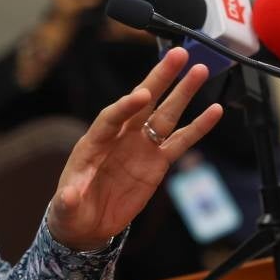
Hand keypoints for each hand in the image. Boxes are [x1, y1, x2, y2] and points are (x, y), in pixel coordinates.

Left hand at [46, 47, 222, 250]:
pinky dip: (197, 127)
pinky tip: (214, 110)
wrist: (87, 225)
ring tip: (199, 69)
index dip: (126, 106)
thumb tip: (69, 196)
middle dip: (159, 79)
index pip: (111, 118)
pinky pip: (180, 141)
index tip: (142, 95)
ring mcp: (140, 147)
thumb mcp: (65, 209)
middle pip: (142, 102)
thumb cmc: (72, 211)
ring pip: (164, 114)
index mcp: (94, 143)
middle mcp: (119, 137)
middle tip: (177, 55)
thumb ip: (67, 201)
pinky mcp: (157, 162)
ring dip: (182, 93)